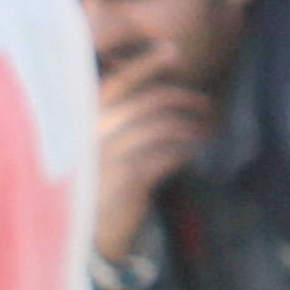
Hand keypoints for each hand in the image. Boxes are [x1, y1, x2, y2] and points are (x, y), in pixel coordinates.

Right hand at [90, 66, 214, 264]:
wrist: (89, 239)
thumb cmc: (97, 192)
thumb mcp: (99, 153)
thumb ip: (118, 124)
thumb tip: (157, 98)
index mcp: (83, 123)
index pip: (116, 83)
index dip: (145, 64)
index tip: (172, 50)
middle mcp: (93, 134)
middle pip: (147, 101)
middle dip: (183, 97)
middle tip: (205, 102)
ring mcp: (110, 156)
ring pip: (162, 126)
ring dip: (190, 126)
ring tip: (204, 132)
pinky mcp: (129, 178)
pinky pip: (167, 154)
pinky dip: (185, 150)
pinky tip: (193, 153)